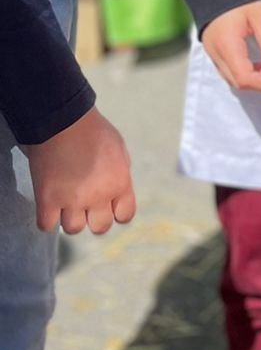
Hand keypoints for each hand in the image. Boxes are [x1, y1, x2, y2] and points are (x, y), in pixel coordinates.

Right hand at [25, 106, 135, 234]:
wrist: (63, 120)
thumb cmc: (93, 130)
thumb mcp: (119, 149)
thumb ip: (120, 173)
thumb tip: (117, 188)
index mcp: (120, 183)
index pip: (125, 216)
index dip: (116, 213)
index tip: (108, 206)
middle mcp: (99, 197)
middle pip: (100, 227)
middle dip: (93, 218)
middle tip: (84, 206)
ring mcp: (72, 201)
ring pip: (73, 229)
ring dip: (68, 218)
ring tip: (64, 204)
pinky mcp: (47, 200)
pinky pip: (46, 225)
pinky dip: (46, 219)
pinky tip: (48, 206)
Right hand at [201, 0, 260, 92]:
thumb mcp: (260, 15)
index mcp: (227, 44)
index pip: (244, 76)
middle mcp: (216, 53)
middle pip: (238, 82)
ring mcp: (212, 53)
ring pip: (232, 78)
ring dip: (255, 80)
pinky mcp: (214, 51)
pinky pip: (229, 70)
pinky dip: (246, 74)